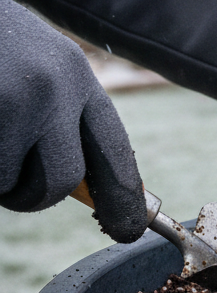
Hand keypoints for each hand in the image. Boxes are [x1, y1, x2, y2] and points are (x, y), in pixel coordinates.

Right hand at [0, 0, 146, 241]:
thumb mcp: (37, 64)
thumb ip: (62, 117)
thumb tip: (84, 187)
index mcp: (75, 76)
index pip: (114, 150)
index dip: (124, 197)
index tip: (128, 229)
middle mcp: (50, 89)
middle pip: (59, 182)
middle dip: (30, 193)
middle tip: (7, 171)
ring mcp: (9, 103)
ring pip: (9, 184)